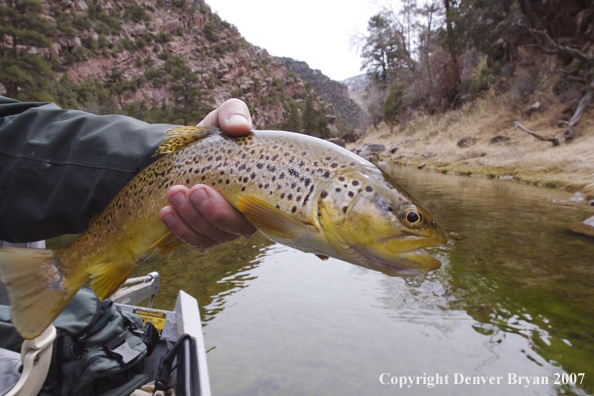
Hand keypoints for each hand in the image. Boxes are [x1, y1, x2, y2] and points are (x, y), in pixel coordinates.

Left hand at [160, 99, 256, 250]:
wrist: (182, 151)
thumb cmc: (212, 136)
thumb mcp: (222, 118)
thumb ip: (233, 114)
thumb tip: (240, 127)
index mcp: (262, 189)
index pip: (264, 210)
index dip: (244, 208)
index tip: (212, 188)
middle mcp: (248, 213)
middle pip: (237, 228)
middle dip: (213, 212)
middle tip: (192, 190)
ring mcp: (226, 226)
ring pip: (214, 235)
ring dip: (192, 218)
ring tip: (173, 194)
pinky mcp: (205, 233)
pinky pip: (196, 241)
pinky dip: (180, 229)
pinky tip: (166, 212)